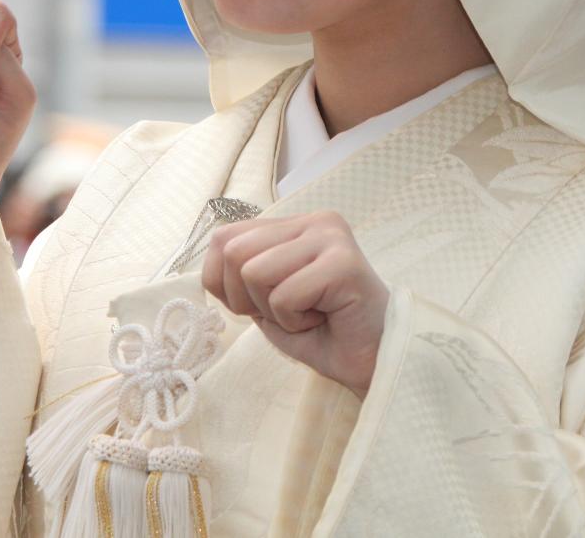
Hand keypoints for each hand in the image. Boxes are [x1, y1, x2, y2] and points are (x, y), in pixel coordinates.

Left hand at [203, 211, 388, 397]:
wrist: (373, 364)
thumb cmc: (323, 334)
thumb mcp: (268, 301)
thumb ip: (241, 275)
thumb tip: (210, 265)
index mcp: (293, 224)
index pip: (223, 237)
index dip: (225, 284)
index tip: (260, 306)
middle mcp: (313, 220)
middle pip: (233, 252)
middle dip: (247, 299)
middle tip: (286, 313)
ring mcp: (330, 237)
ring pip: (254, 272)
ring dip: (274, 311)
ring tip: (308, 314)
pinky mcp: (342, 262)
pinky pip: (283, 296)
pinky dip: (294, 322)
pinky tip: (323, 319)